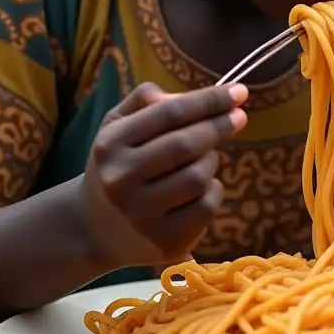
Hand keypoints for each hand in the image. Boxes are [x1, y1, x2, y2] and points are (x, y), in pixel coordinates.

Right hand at [81, 82, 247, 267]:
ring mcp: (141, 216)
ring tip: (203, 158)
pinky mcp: (165, 242)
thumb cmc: (118, 165)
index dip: (208, 100)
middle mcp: (120, 181)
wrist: (94, 229)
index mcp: (110, 145)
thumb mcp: (117, 125)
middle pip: (185, 144)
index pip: (168, 114)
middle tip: (238, 116)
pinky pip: (207, 207)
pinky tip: (201, 188)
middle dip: (219, 126)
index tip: (239, 91)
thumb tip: (188, 98)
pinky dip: (213, 190)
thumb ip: (146, 100)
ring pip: (199, 176)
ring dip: (211, 161)